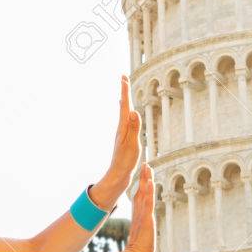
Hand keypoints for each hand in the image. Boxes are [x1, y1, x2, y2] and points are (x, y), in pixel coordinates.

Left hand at [93, 76, 140, 206]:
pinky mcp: (125, 139)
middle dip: (124, 91)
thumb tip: (133, 111)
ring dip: (125, 100)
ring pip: (123, 112)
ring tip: (124, 92)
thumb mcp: (132, 144)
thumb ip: (133, 128)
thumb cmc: (125, 160)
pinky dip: (126, 113)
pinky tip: (127, 115)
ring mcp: (122, 133)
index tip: (123, 77)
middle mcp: (121, 128)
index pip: (124, 105)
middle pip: (123, 105)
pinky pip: (126, 121)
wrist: (118, 174)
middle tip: (123, 78)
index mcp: (123, 127)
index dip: (125, 91)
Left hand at [124, 163, 153, 251]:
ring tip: (148, 169)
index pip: (142, 196)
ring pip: (148, 195)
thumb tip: (128, 216)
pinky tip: (149, 184)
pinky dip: (149, 193)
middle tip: (147, 164)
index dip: (143, 184)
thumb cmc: (134, 248)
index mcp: (141, 216)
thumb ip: (133, 223)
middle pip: (146, 193)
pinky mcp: (148, 220)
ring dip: (148, 182)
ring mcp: (148, 216)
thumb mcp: (133, 231)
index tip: (144, 171)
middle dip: (147, 179)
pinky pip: (148, 204)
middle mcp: (145, 214)